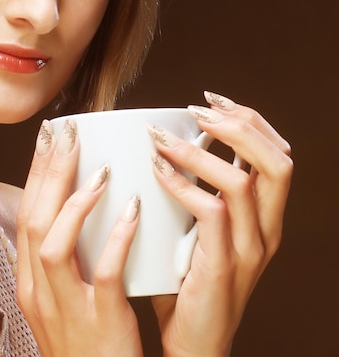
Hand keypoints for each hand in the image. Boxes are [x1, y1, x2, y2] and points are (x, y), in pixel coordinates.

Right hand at [16, 119, 143, 356]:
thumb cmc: (88, 342)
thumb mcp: (62, 300)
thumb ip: (65, 259)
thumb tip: (80, 207)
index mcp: (30, 282)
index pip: (26, 217)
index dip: (36, 174)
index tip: (50, 138)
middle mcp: (39, 292)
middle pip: (35, 221)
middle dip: (49, 172)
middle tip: (67, 133)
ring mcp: (66, 308)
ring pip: (53, 244)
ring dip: (73, 201)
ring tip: (99, 167)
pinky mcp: (100, 323)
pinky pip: (104, 275)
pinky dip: (115, 239)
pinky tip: (133, 210)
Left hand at [148, 91, 292, 356]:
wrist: (193, 342)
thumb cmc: (185, 281)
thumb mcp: (196, 231)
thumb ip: (193, 194)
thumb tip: (163, 147)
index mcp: (263, 218)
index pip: (275, 156)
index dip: (250, 120)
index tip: (212, 99)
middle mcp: (267, 231)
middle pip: (276, 163)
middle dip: (238, 126)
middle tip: (196, 110)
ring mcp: (248, 251)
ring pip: (243, 183)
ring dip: (199, 152)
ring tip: (163, 138)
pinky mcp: (223, 267)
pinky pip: (211, 214)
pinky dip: (183, 184)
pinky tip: (157, 170)